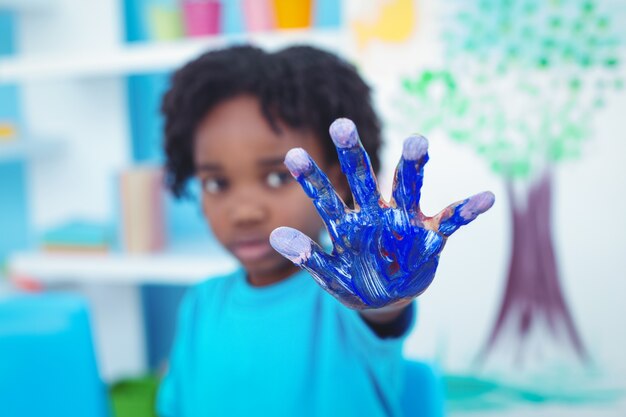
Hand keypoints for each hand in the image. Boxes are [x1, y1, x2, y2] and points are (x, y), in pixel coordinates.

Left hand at [270, 118, 494, 309]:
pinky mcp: (431, 236)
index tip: (293, 154)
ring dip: (412, 166)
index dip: (311, 178)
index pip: (327, 197)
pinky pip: (451, 221)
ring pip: (408, 188)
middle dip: (353, 155)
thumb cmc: (357, 281)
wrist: (388, 299)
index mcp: (350, 223)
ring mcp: (405, 222)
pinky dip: (467, 211)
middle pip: (364, 180)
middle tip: (340, 124)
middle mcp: (376, 214)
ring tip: (417, 141)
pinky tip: (485, 199)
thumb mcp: (331, 275)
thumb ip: (308, 257)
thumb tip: (275, 234)